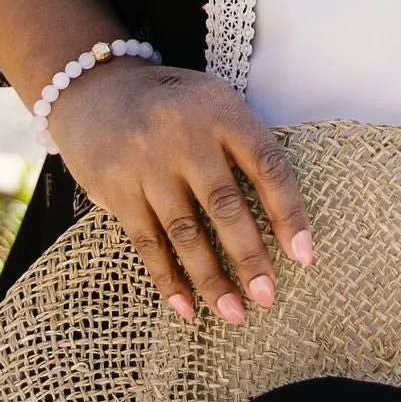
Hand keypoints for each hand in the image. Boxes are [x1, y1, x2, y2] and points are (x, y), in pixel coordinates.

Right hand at [48, 62, 311, 323]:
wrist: (96, 88)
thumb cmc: (173, 104)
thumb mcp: (214, 104)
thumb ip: (244, 146)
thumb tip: (284, 218)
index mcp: (221, 110)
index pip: (267, 165)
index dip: (290, 212)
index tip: (305, 256)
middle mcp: (184, 135)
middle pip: (225, 205)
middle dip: (250, 256)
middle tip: (268, 297)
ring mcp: (147, 163)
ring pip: (186, 232)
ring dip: (211, 279)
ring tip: (234, 313)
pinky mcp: (116, 188)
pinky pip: (147, 242)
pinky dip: (168, 278)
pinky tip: (187, 307)